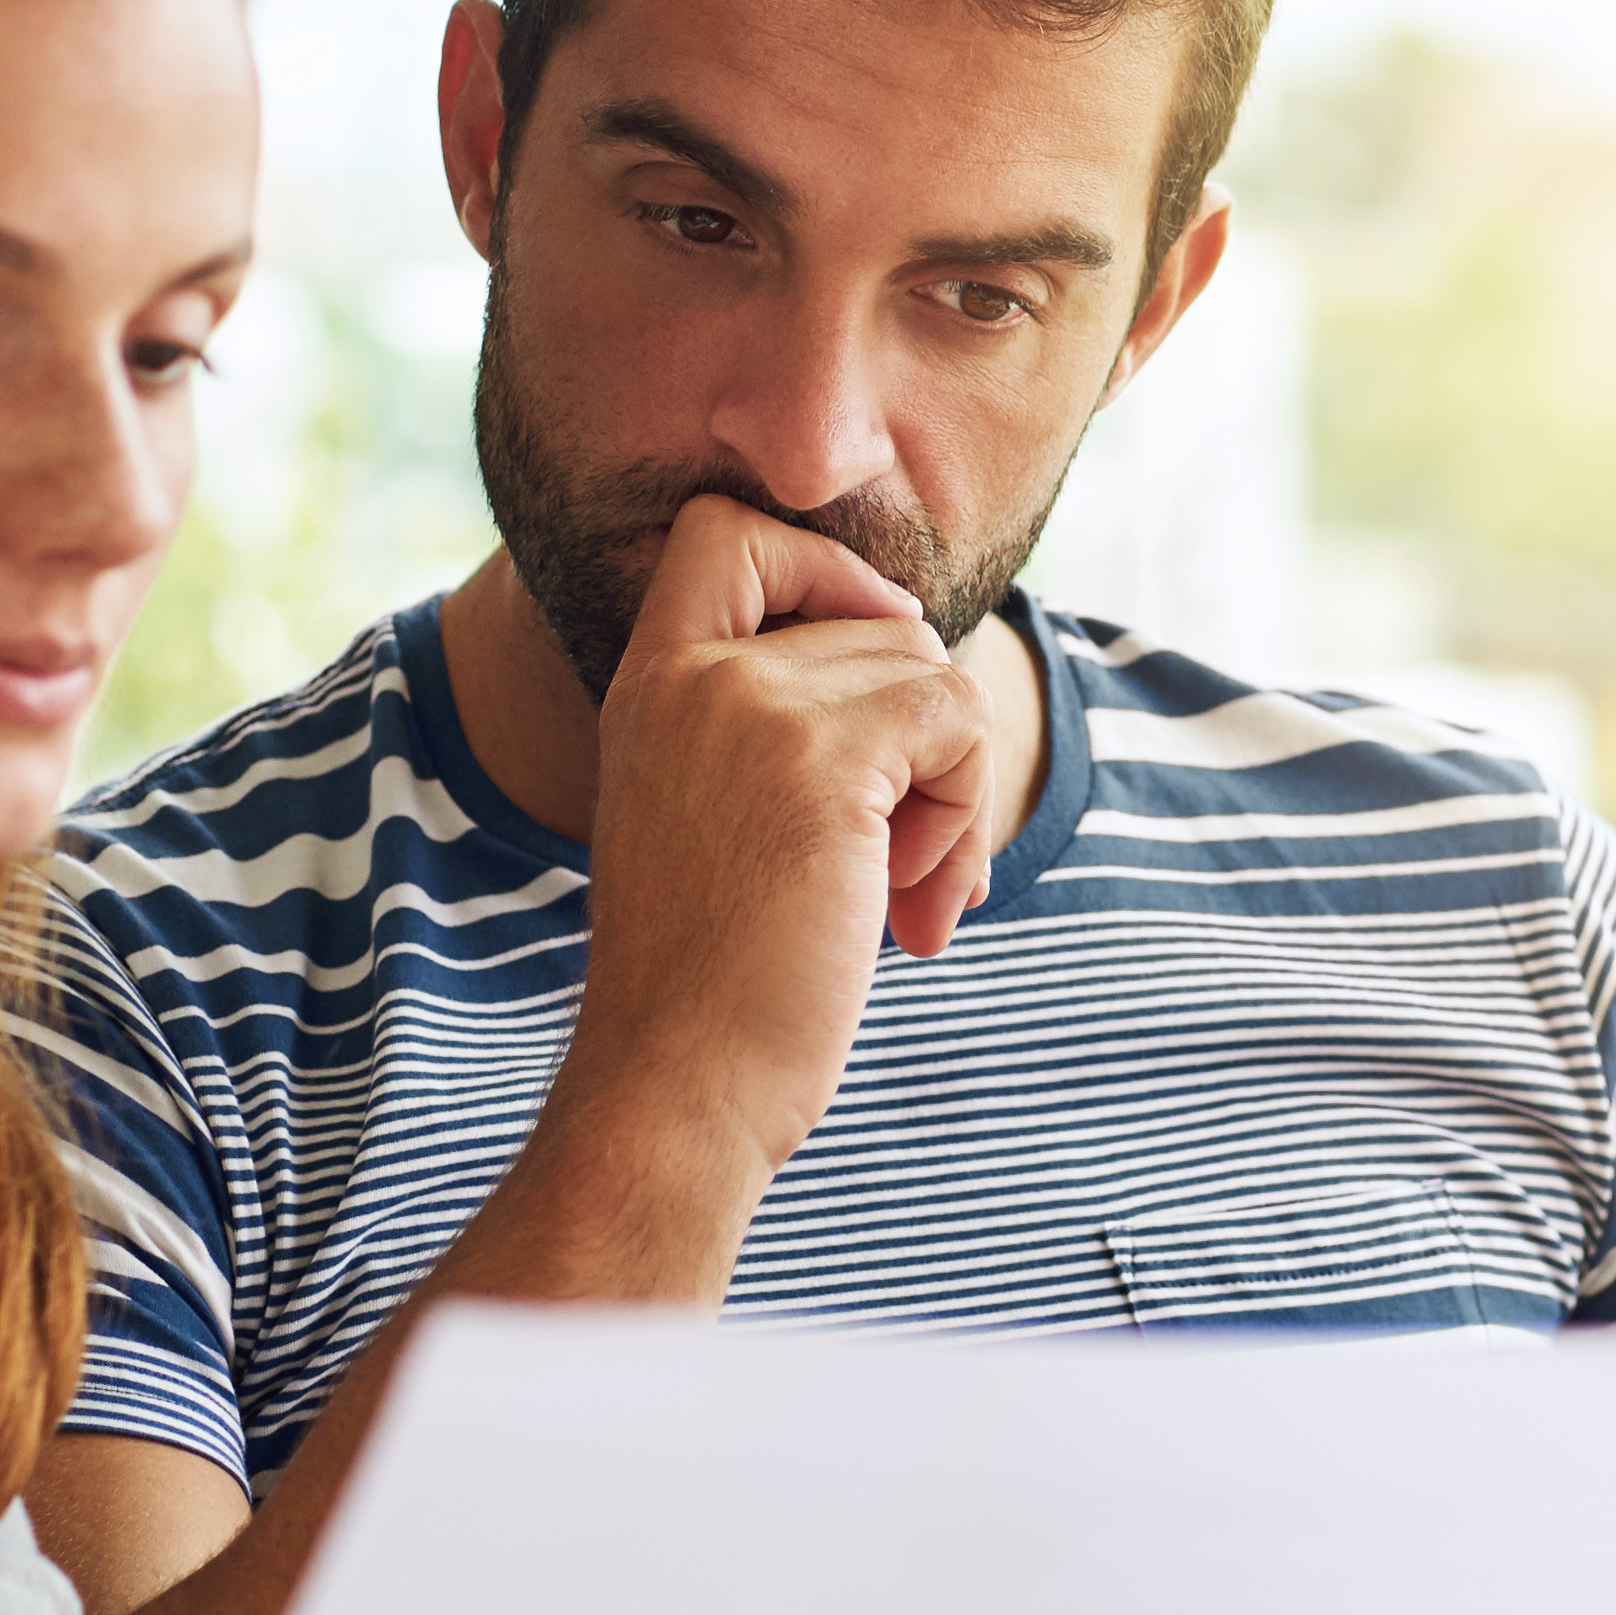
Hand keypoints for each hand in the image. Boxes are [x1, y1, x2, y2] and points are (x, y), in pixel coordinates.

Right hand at [545, 494, 990, 1194]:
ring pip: (932, 676)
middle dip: (922, 742)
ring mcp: (752, 708)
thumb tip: (923, 647)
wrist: (678, 1084)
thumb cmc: (713, 981)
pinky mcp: (823, 763)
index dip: (823, 571)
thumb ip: (777, 722)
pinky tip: (916, 913)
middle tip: (903, 869)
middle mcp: (692, 676)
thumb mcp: (716, 812)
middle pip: (881, 625)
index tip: (867, 666)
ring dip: (951, 794)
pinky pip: (957, 723)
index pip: (724, 530)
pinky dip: (964, 818)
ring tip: (905, 898)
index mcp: (650, 684)